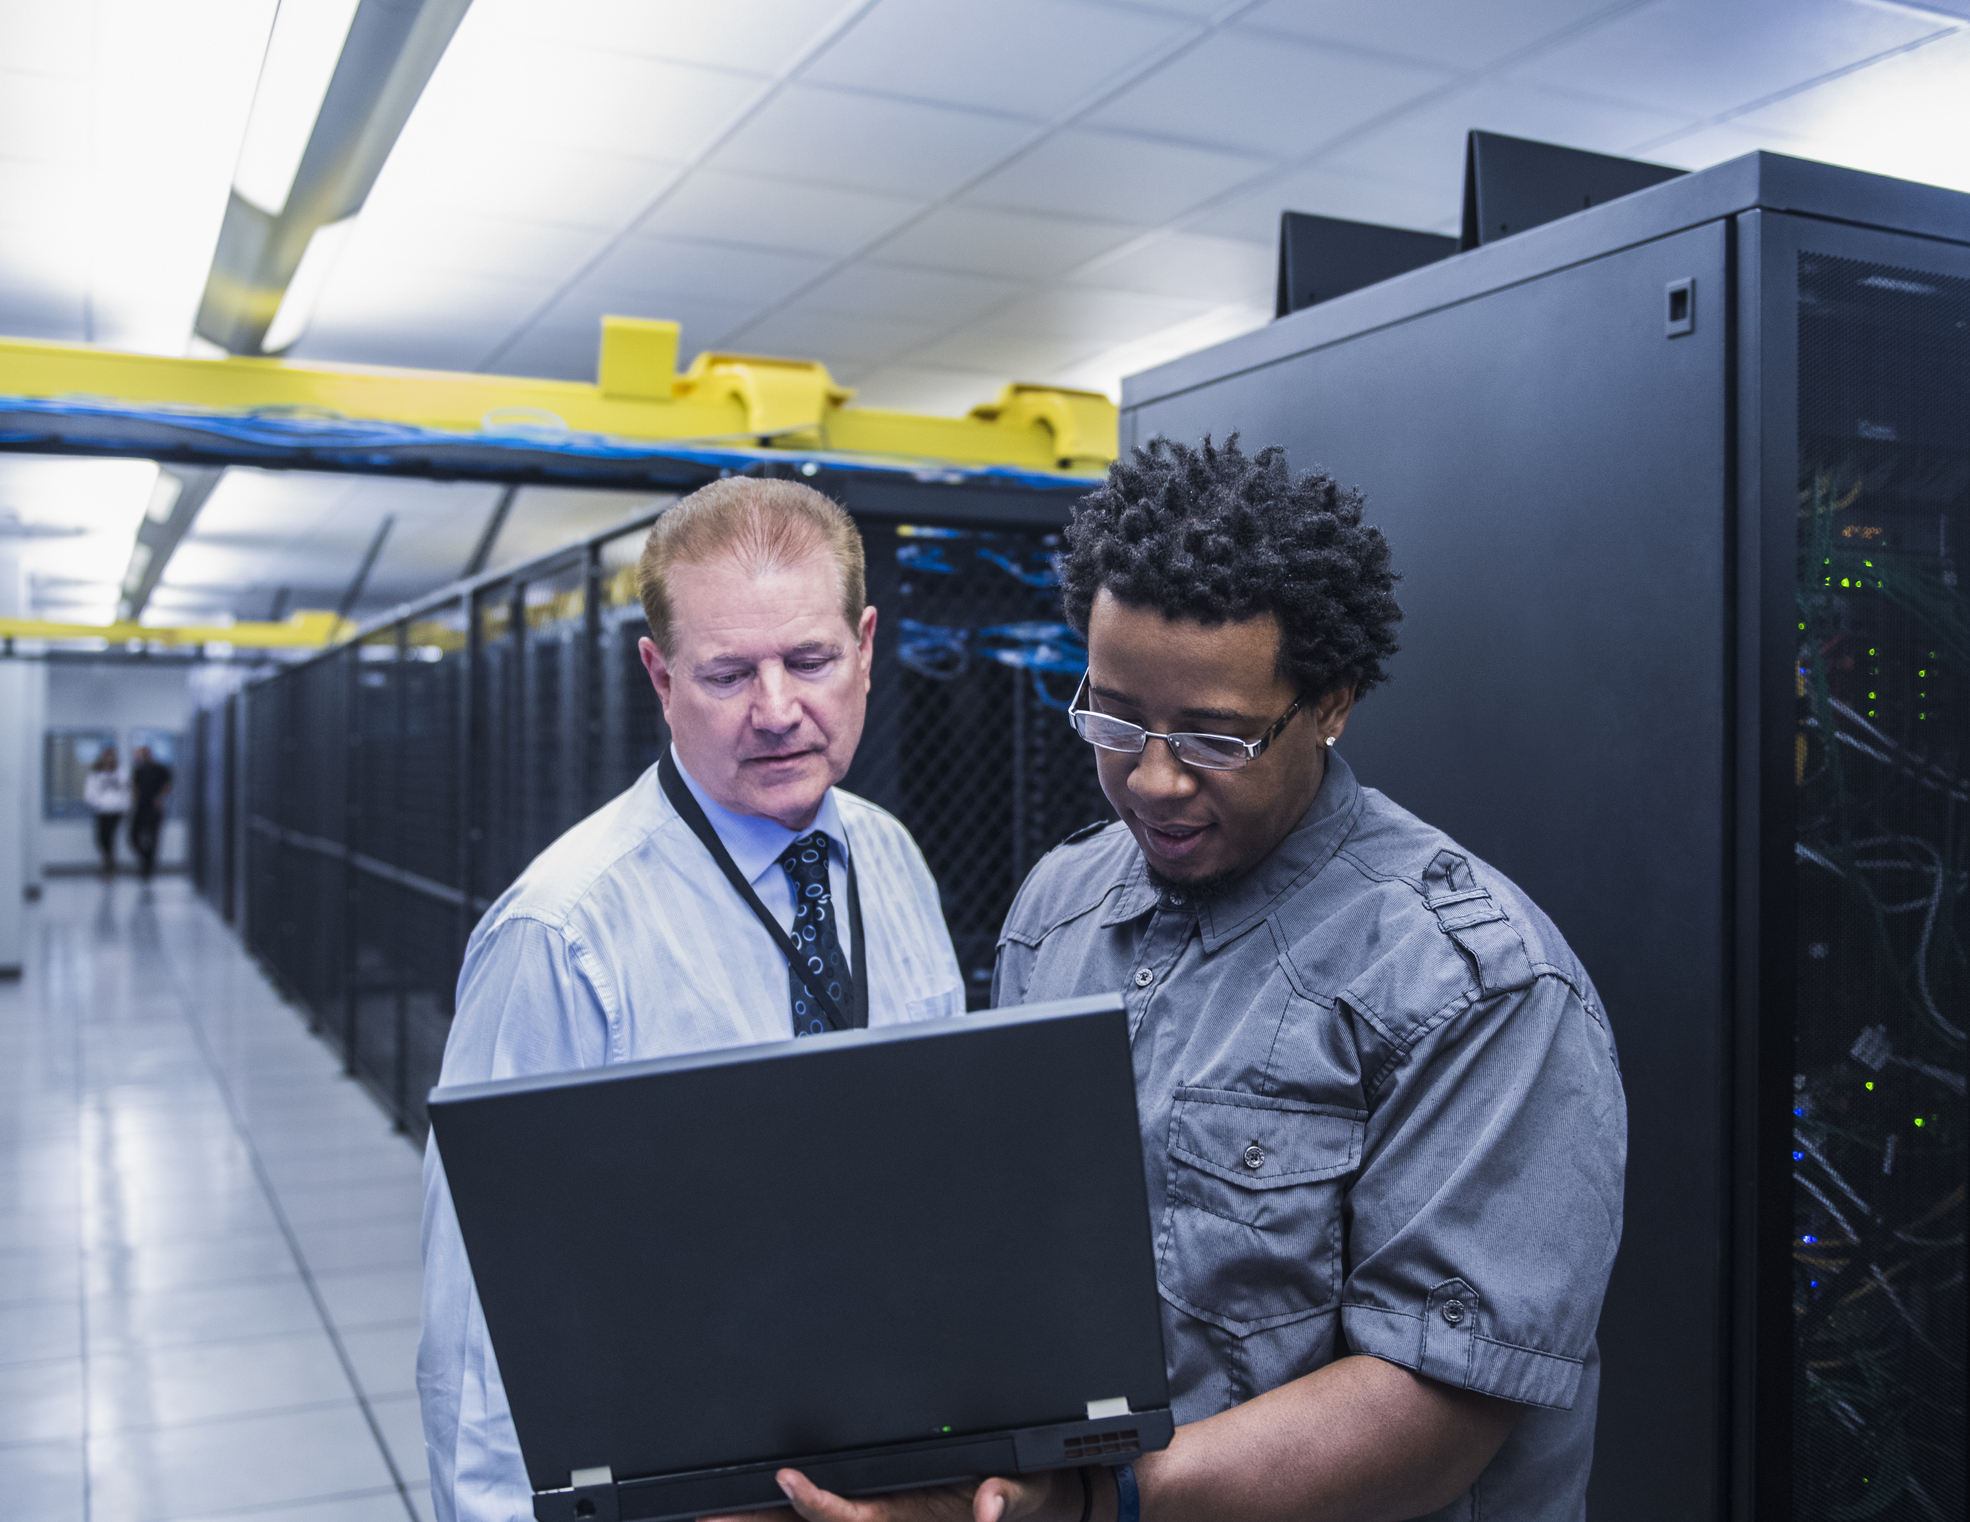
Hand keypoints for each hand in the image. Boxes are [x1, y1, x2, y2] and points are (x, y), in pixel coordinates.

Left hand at [701, 1464, 1089, 1521]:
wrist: (1028, 1496)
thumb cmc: (1015, 1493)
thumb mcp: (1017, 1491)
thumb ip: (1000, 1496)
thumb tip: (987, 1504)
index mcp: (906, 1514)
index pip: (847, 1516)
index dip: (813, 1503)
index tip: (785, 1480)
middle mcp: (883, 1517)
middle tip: (705, 1513)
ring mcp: (880, 1516)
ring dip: (763, 1520)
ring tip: (710, 1511)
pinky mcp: (882, 1508)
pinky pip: (839, 1514)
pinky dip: (800, 1510)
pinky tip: (762, 1506)